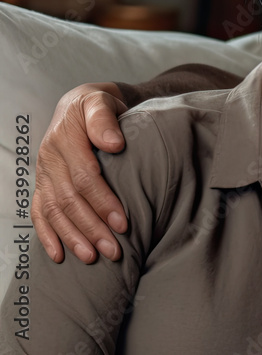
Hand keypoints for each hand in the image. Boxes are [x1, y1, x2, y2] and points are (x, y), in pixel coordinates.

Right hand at [32, 83, 128, 263]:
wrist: (81, 103)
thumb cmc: (98, 105)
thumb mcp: (102, 102)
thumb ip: (105, 120)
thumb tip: (114, 144)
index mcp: (66, 138)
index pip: (85, 177)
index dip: (103, 202)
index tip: (123, 223)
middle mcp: (50, 158)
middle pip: (69, 200)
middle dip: (92, 228)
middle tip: (114, 250)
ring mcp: (43, 173)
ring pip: (54, 211)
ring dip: (73, 237)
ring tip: (92, 258)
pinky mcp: (42, 183)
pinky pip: (39, 212)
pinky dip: (47, 235)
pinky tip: (59, 255)